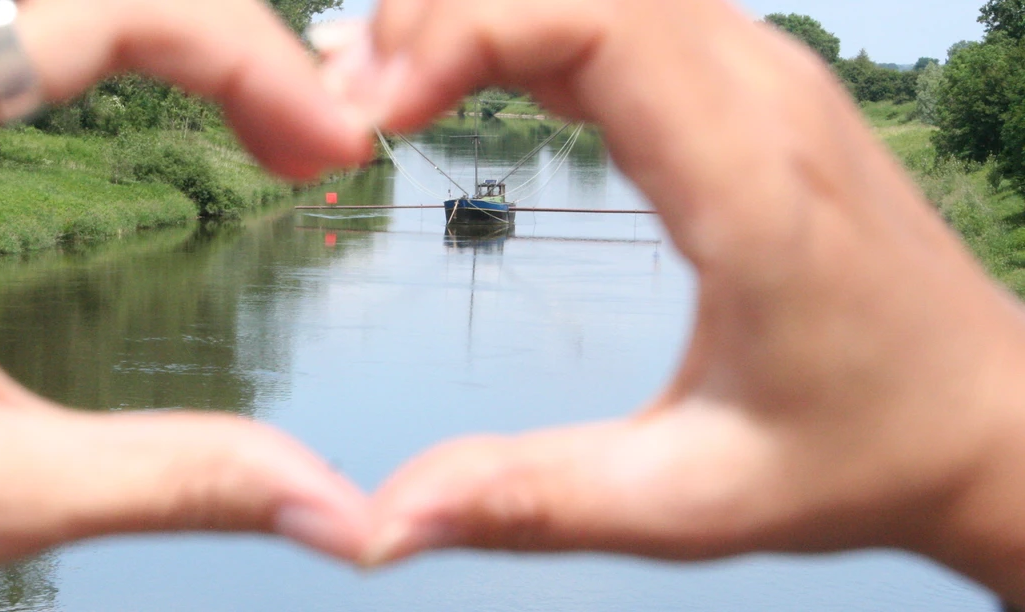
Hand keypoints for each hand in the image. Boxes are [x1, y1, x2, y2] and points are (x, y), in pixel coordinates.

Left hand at [0, 1, 370, 609]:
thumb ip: (171, 478)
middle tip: (311, 142)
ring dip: (162, 37)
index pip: (111, 5)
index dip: (250, 59)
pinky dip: (97, 54)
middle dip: (223, 40)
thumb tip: (327, 500)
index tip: (331, 147)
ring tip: (257, 126)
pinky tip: (142, 111)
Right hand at [326, 0, 1024, 602]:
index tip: (375, 115)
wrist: (988, 419)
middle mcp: (765, 96)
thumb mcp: (693, 500)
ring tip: (383, 94)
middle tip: (349, 108)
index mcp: (754, 182)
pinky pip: (619, 11)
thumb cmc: (863, 452)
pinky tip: (461, 81)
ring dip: (479, 14)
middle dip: (442, 17)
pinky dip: (525, 25)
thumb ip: (534, 501)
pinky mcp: (746, 88)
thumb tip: (384, 521)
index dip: (465, 32)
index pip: (599, 22)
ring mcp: (762, 78)